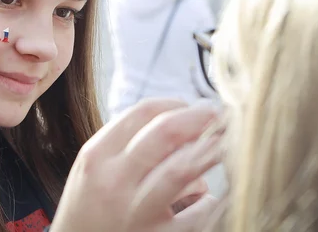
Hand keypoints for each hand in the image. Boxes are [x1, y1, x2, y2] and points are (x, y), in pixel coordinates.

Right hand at [50, 99, 222, 231]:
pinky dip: (211, 201)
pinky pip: (198, 213)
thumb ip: (124, 144)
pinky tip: (213, 197)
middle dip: (200, 118)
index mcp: (97, 156)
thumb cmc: (89, 209)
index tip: (192, 106)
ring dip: (212, 151)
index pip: (142, 113)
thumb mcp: (93, 170)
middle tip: (221, 116)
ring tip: (228, 146)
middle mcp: (114, 182)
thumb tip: (176, 120)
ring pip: (184, 169)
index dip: (175, 104)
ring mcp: (136, 212)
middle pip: (166, 132)